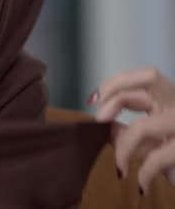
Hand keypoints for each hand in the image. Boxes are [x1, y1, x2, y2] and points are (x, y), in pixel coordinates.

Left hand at [90, 67, 174, 193]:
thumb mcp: (157, 142)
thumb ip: (133, 131)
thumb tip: (108, 127)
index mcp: (174, 100)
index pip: (148, 75)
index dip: (117, 82)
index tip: (94, 99)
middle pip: (149, 80)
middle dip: (115, 97)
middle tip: (99, 120)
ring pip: (143, 126)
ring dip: (124, 148)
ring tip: (121, 167)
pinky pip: (157, 158)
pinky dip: (144, 173)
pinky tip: (142, 185)